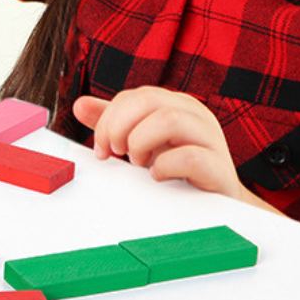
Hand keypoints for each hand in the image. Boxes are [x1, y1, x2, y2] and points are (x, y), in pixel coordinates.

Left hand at [72, 86, 250, 199]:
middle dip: (119, 127)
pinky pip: (190, 157)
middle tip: (116, 152)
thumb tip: (80, 105)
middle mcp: (194, 114)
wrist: (218, 203)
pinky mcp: (219, 167)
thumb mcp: (142, 141)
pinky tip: (157, 176)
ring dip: (141, 142)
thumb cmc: (179, 168)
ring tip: (138, 162)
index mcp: (175, 104)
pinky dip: (165, 166)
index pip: (133, 96)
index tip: (102, 148)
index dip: (108, 120)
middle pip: (148, 99)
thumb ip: (113, 122)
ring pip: (169, 119)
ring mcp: (210, 138)